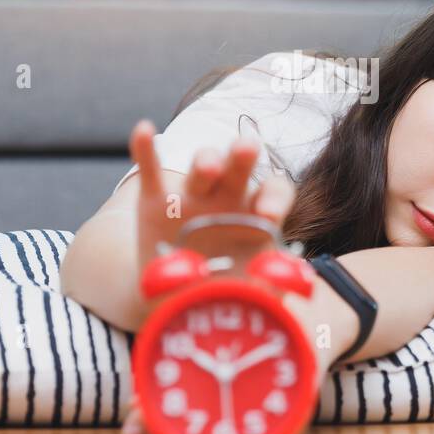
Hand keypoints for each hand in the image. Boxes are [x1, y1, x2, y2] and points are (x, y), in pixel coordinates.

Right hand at [122, 118, 298, 433]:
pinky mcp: (155, 200)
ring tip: (208, 165)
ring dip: (206, 159)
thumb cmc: (223, 293)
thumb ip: (270, 289)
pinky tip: (143, 130)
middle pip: (241, 167)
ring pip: (202, 165)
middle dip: (243, 158)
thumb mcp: (247, 295)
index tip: (270, 214)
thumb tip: (289, 284)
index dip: (274, 197)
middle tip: (247, 151)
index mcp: (257, 214)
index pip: (274, 192)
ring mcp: (191, 195)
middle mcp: (228, 197)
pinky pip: (150, 169)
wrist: (175, 303)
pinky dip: (145, 147)